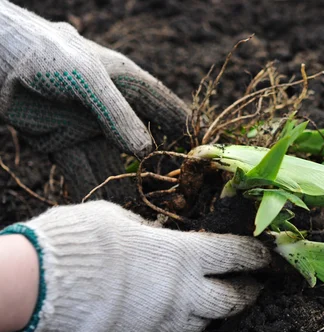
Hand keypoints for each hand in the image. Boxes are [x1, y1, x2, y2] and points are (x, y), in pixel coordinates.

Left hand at [0, 1, 189, 199]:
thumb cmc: (48, 55)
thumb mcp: (88, 79)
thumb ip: (117, 114)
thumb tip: (146, 151)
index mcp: (126, 82)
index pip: (163, 108)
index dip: (182, 128)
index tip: (201, 151)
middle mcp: (112, 108)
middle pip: (141, 141)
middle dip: (156, 166)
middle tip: (175, 192)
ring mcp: (88, 127)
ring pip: (113, 161)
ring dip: (125, 185)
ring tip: (142, 210)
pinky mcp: (63, 142)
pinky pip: (83, 169)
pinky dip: (94, 188)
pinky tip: (108, 208)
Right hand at [1, 201, 269, 331]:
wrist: (47, 283)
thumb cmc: (86, 239)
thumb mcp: (123, 220)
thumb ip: (151, 232)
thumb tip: (159, 237)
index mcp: (184, 255)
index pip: (236, 255)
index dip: (256, 256)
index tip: (266, 257)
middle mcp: (183, 292)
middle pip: (231, 301)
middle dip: (247, 293)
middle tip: (253, 287)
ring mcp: (164, 321)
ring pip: (202, 323)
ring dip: (209, 311)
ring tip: (210, 301)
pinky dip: (172, 323)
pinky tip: (163, 313)